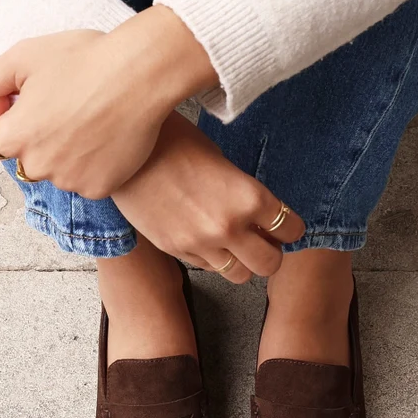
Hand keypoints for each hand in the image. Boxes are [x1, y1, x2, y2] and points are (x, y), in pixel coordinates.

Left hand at [0, 7, 218, 198]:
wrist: (141, 75)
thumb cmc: (85, 60)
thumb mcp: (23, 55)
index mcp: (14, 137)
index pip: (2, 140)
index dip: (21, 119)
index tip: (42, 103)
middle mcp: (37, 166)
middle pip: (32, 159)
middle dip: (44, 140)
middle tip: (72, 110)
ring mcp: (69, 181)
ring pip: (61, 172)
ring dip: (70, 155)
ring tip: (94, 122)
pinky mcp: (99, 188)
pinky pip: (89, 182)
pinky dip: (96, 166)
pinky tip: (108, 138)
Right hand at [112, 111, 304, 282]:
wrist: (125, 150)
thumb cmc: (175, 142)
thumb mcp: (222, 161)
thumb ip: (244, 192)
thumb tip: (259, 214)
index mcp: (249, 197)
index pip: (292, 230)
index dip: (291, 227)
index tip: (285, 223)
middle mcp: (228, 227)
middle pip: (270, 264)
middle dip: (271, 252)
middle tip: (263, 239)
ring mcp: (200, 243)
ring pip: (240, 275)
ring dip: (243, 262)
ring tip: (234, 243)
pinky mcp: (176, 250)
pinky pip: (208, 268)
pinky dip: (213, 258)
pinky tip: (204, 236)